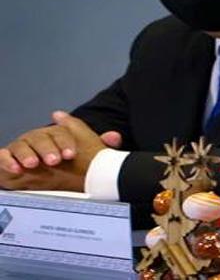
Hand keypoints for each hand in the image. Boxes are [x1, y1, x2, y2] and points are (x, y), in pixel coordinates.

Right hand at [0, 111, 119, 176]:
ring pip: (21, 145)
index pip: (61, 133)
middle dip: (48, 148)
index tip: (71, 155)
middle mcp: (37, 139)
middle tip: (54, 161)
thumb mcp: (80, 157)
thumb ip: (97, 146)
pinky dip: (6, 160)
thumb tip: (115, 136)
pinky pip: (2, 156)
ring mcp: (20, 148)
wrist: (33, 179)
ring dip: (27, 153)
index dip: (66, 142)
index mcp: (55, 135)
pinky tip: (16, 168)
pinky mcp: (5, 159)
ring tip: (33, 164)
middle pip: (41, 137)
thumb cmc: (60, 166)